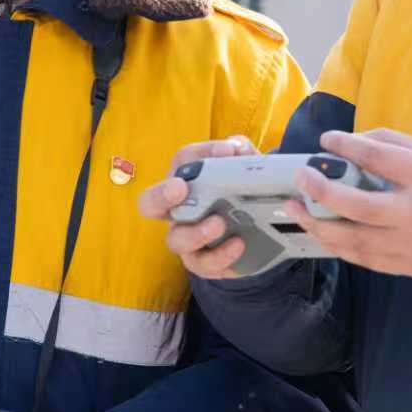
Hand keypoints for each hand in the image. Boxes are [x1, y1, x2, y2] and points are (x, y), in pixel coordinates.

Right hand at [134, 135, 258, 279]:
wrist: (262, 233)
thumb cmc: (243, 194)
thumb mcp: (247, 170)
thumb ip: (242, 153)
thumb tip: (235, 148)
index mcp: (186, 180)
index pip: (182, 160)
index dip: (202, 153)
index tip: (227, 151)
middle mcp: (177, 209)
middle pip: (149, 203)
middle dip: (160, 195)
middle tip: (180, 188)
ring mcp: (186, 238)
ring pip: (175, 239)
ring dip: (194, 232)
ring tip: (219, 223)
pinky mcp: (202, 262)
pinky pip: (201, 263)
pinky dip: (219, 255)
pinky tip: (238, 244)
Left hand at [285, 129, 411, 278]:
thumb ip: (393, 143)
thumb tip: (351, 141)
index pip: (377, 157)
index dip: (346, 146)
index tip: (326, 140)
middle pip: (358, 205)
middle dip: (321, 190)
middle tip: (300, 177)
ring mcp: (410, 244)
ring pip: (354, 240)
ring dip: (318, 225)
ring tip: (296, 209)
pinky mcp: (407, 266)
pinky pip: (363, 259)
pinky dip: (337, 245)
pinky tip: (321, 231)